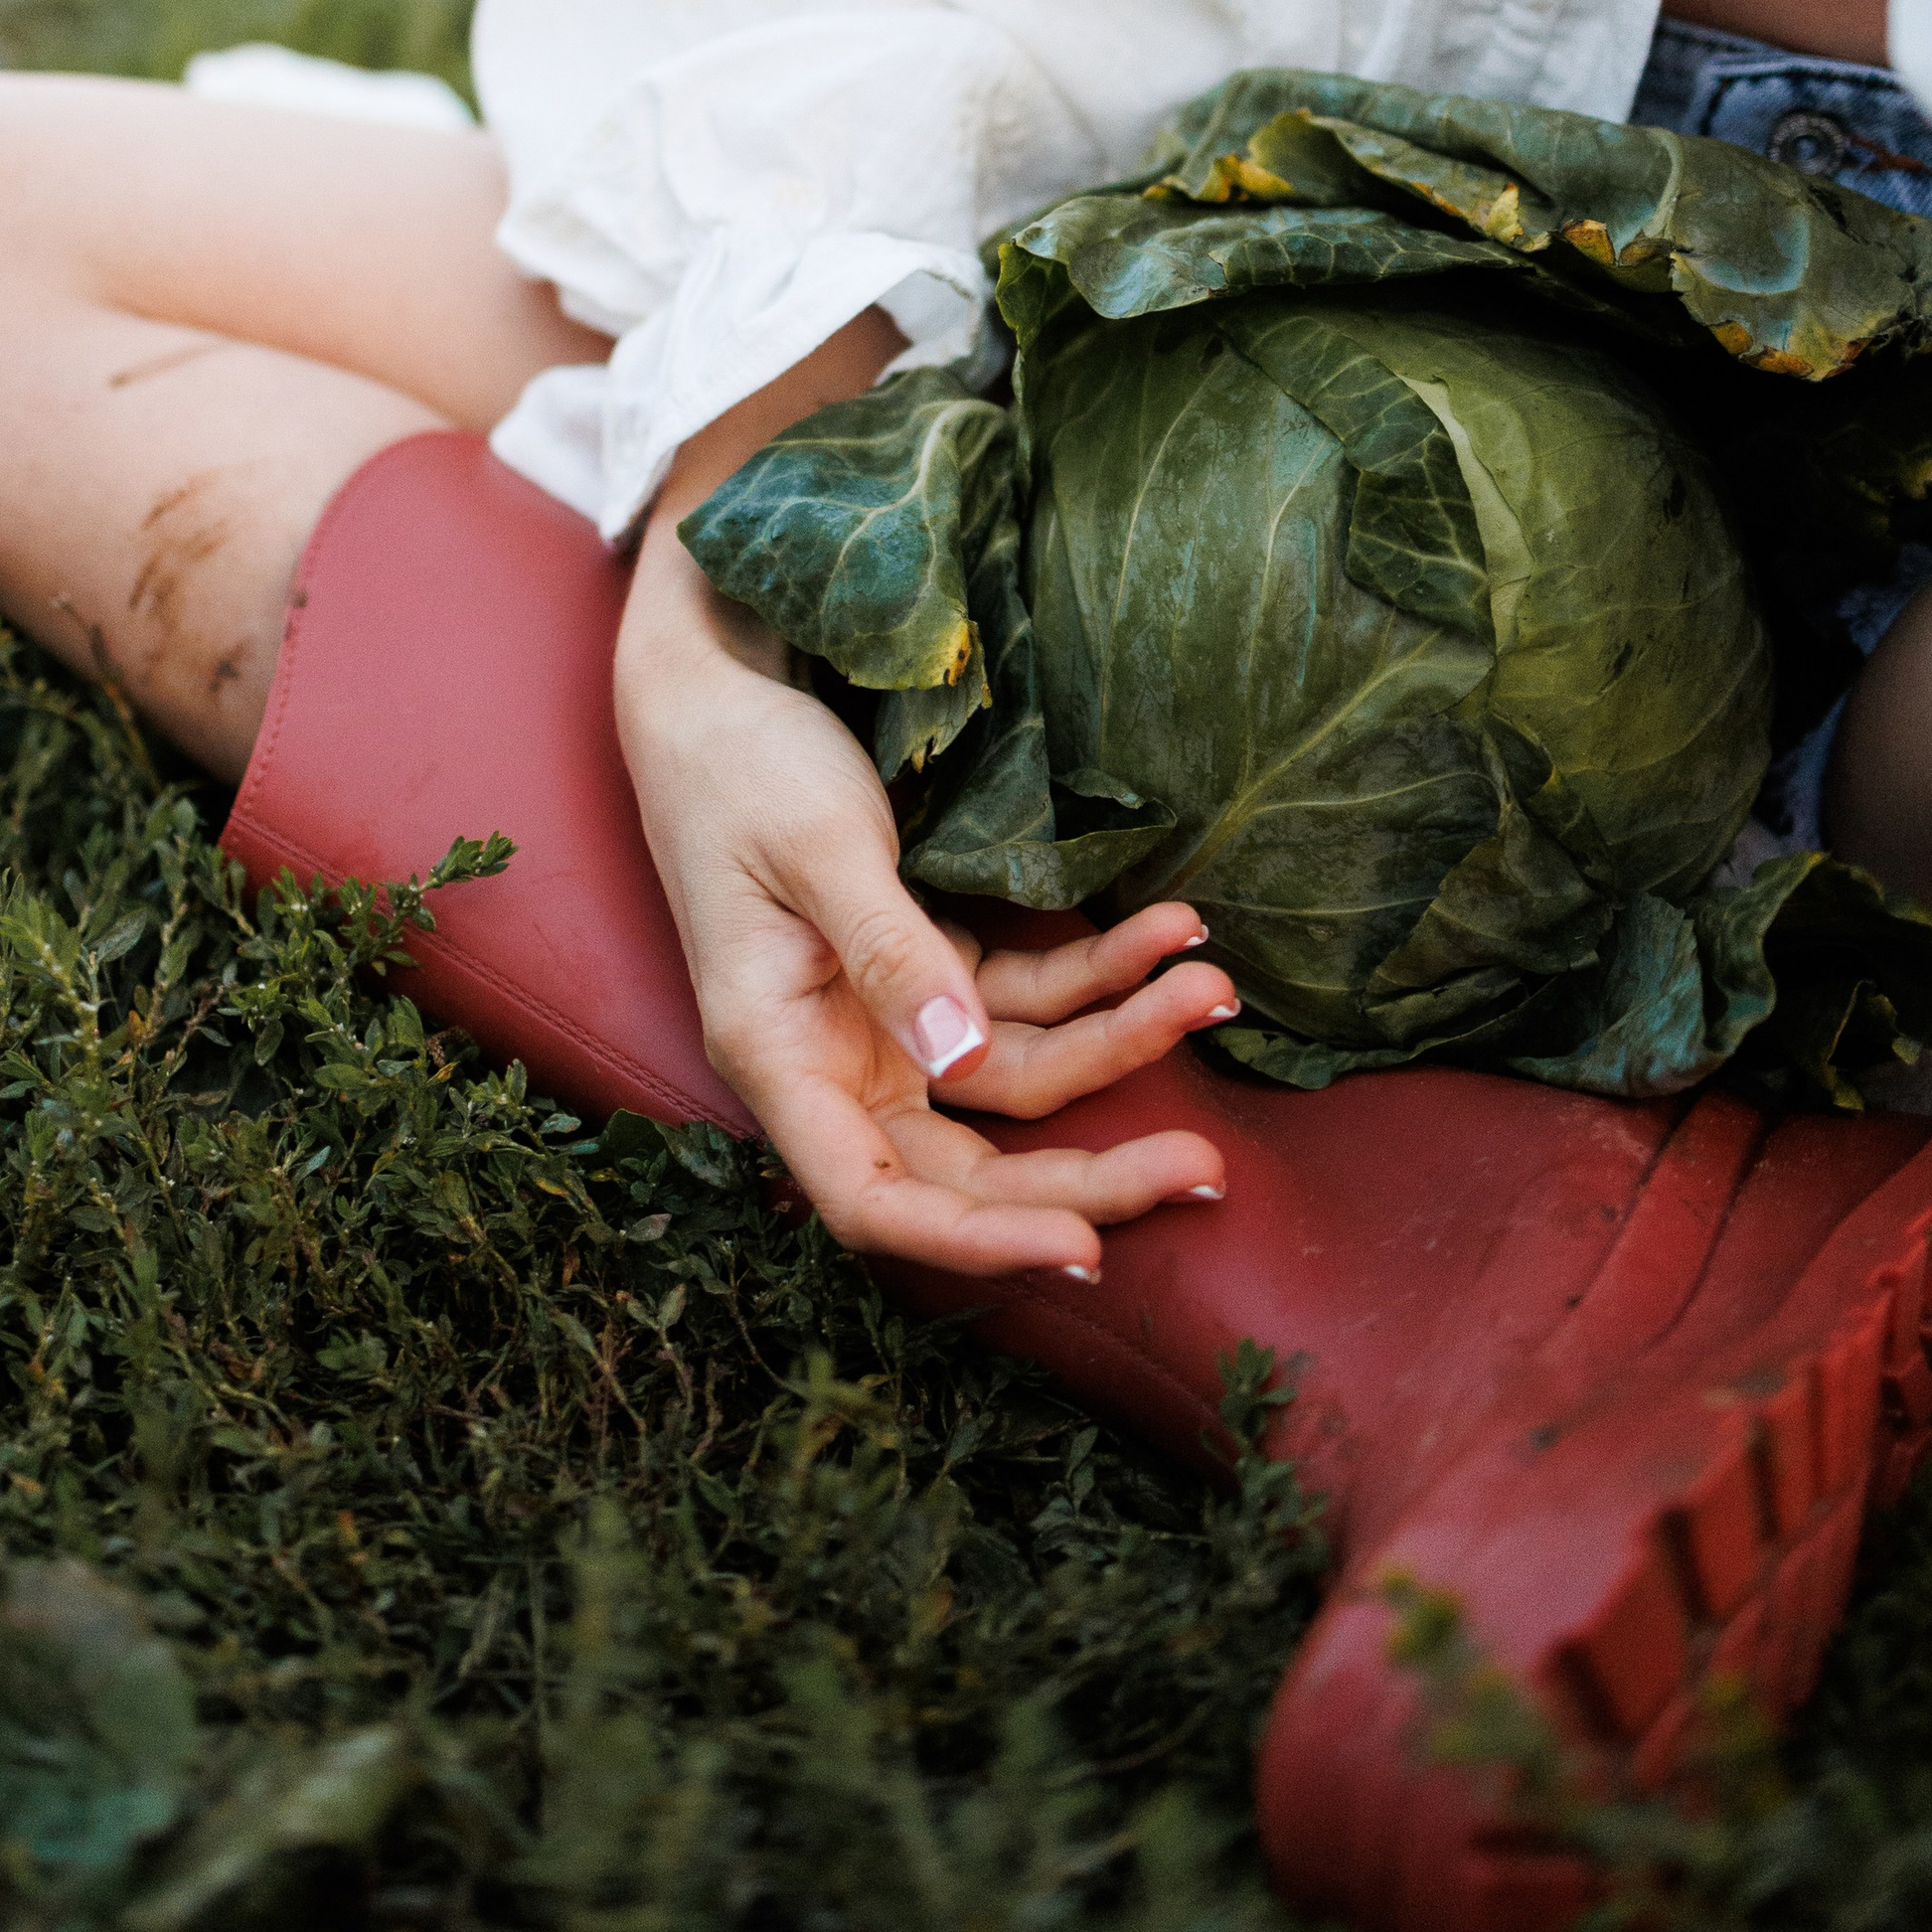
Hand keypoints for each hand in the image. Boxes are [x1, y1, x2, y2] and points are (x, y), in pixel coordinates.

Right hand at [617, 523, 1232, 1280]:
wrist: (719, 687)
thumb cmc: (741, 765)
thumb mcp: (817, 846)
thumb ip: (891, 953)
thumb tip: (961, 1064)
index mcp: (778, 1056)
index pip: (875, 1200)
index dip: (977, 1241)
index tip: (1083, 1244)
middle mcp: (837, 1061)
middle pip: (971, 1166)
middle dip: (1092, 1174)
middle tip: (1205, 1168)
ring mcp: (890, 1019)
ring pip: (1021, 1078)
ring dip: (1120, 1040)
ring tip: (1212, 987)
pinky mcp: (932, 966)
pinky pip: (1031, 995)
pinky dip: (1100, 971)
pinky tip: (1169, 931)